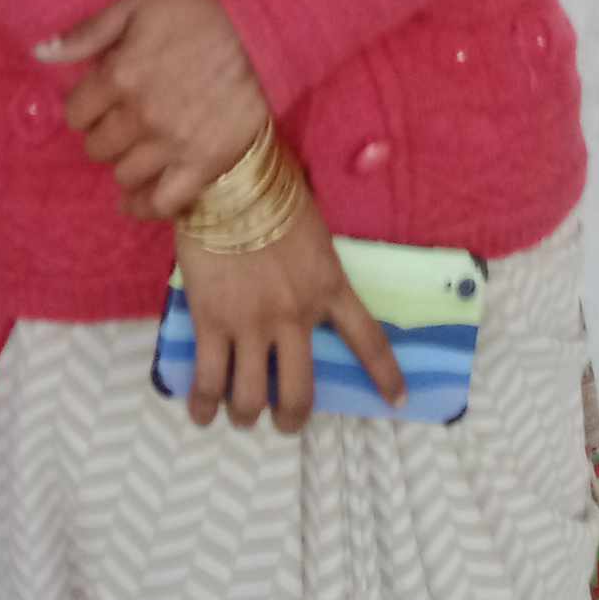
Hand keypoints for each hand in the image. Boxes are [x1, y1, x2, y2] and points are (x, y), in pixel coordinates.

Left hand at [40, 0, 269, 218]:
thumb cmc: (200, 3)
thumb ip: (88, 32)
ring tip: (138, 148)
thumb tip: (40, 52)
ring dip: (124, 162)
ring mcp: (174, 143)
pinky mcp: (206, 162)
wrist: (265, 19)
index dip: (84, 105)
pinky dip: (146, 206)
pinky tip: (139, 199)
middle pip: (97, 146)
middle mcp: (141, 115)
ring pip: (124, 175)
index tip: (99, 99)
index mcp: (119, 74)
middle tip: (121, 120)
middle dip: (103, 133)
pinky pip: (163, 204)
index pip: (76, 112)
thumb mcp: (137, 2)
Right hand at [177, 193, 407, 431]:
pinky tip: (201, 412)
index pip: (367, 340)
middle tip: (284, 421)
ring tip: (241, 416)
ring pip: (252, 396)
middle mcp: (295, 315)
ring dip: (246, 414)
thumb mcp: (313, 232)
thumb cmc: (273, 192)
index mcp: (329, 287)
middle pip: (300, 391)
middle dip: (291, 417)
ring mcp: (253, 322)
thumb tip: (304, 283)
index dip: (384, 376)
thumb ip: (314, 267)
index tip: (398, 401)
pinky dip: (204, 404)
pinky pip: (210, 379)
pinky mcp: (213, 321)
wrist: (231, 178)